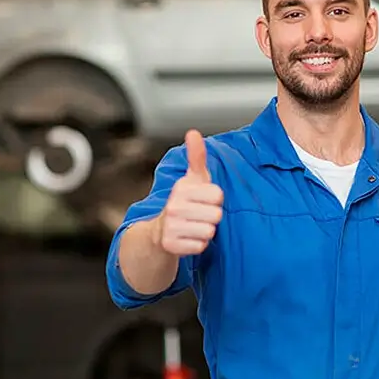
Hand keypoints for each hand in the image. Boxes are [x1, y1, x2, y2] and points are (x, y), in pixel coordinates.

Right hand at [157, 129, 223, 255]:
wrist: (160, 232)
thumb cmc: (184, 202)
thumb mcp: (192, 179)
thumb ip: (196, 156)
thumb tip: (193, 132)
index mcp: (182, 188)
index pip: (218, 195)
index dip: (214, 200)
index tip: (203, 200)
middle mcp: (174, 206)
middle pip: (216, 215)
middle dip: (211, 217)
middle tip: (198, 216)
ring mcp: (171, 226)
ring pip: (210, 231)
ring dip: (205, 231)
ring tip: (193, 226)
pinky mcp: (171, 245)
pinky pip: (201, 246)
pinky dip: (198, 244)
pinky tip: (188, 238)